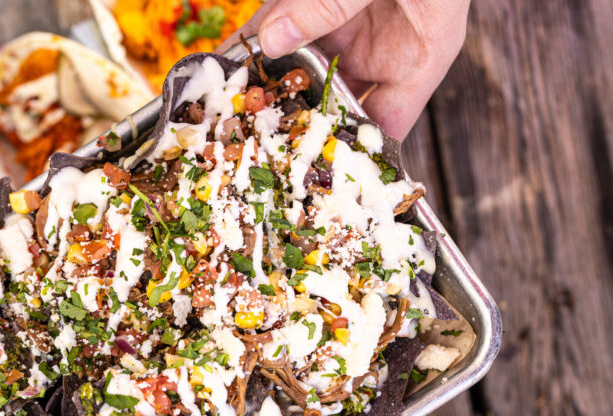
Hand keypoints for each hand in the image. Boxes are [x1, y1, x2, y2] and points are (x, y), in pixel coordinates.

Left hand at [226, 0, 469, 137]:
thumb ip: (332, 2)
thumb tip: (274, 39)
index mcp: (423, 53)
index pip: (390, 124)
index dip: (351, 152)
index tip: (308, 168)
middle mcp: (381, 46)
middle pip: (334, 99)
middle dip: (292, 119)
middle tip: (248, 141)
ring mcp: (346, 23)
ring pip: (300, 65)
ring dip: (264, 82)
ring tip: (223, 107)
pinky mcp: (312, 2)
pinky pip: (281, 25)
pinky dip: (254, 41)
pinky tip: (224, 58)